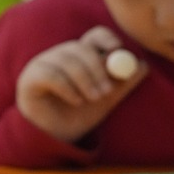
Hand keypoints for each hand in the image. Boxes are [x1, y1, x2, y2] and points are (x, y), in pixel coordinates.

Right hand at [16, 26, 146, 143]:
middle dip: (97, 68)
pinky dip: (67, 88)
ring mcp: (43, 64)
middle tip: (108, 90)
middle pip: (80, 47)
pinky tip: (75, 101)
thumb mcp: (107, 99)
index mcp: (81, 56)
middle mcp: (61, 55)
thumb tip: (143, 66)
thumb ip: (123, 83)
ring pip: (66, 60)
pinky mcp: (30, 78)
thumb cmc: (79, 115)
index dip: (106, 39)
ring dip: (84, 81)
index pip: (94, 36)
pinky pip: (51, 75)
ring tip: (92, 100)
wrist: (57, 137)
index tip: (117, 50)